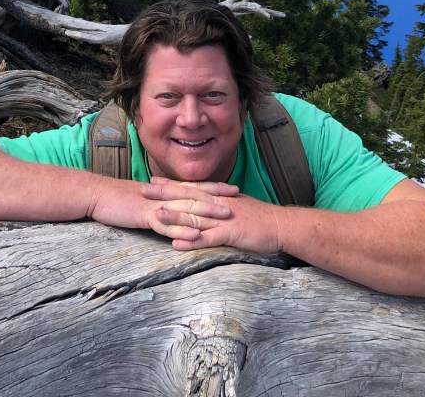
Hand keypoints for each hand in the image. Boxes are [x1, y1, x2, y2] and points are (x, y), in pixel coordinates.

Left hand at [142, 178, 283, 253]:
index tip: (154, 180)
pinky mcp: (231, 234)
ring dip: (174, 216)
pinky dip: (192, 241)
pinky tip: (177, 244)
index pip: (191, 188)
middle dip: (165, 194)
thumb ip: (221, 203)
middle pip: (188, 197)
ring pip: (195, 216)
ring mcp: (224, 218)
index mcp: (219, 197)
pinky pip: (208, 238)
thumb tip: (208, 201)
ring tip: (155, 215)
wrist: (281, 225)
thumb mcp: (238, 204)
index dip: (172, 184)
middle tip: (144, 190)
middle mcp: (218, 204)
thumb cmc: (261, 217)